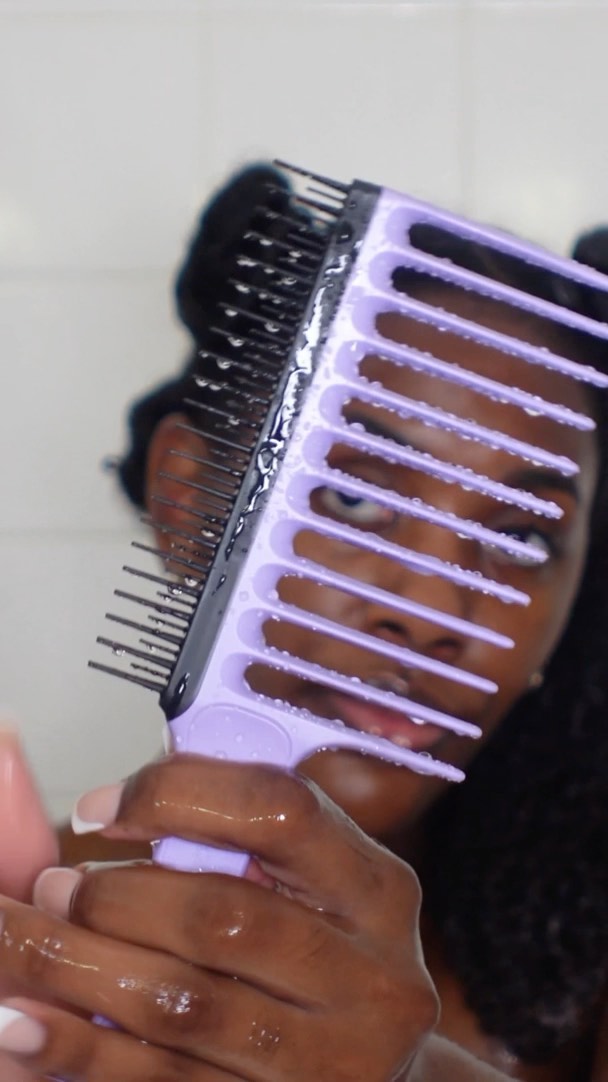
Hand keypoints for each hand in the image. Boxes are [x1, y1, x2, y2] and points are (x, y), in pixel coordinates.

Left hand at [0, 754, 438, 1079]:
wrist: (372, 1078)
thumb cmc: (326, 962)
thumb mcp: (316, 889)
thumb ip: (239, 837)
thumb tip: (120, 797)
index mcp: (377, 891)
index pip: (279, 810)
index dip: (178, 795)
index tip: (101, 806)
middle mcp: (371, 978)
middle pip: (222, 916)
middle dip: (114, 897)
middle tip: (51, 886)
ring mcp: (330, 1063)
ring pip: (180, 1006)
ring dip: (79, 969)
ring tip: (24, 943)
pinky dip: (82, 1054)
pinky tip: (27, 1030)